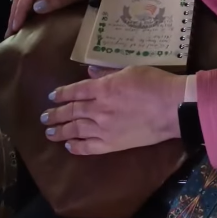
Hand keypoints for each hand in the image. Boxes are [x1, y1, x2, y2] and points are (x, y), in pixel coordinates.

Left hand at [41, 65, 186, 154]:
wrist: (172, 108)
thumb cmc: (154, 83)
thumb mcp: (129, 70)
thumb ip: (106, 72)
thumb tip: (89, 72)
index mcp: (102, 88)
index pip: (75, 91)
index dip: (61, 94)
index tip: (52, 97)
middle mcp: (98, 109)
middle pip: (71, 111)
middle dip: (56, 114)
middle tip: (44, 117)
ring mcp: (104, 128)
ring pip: (75, 130)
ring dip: (60, 130)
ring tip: (49, 132)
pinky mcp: (113, 144)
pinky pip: (89, 147)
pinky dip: (77, 147)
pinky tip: (69, 146)